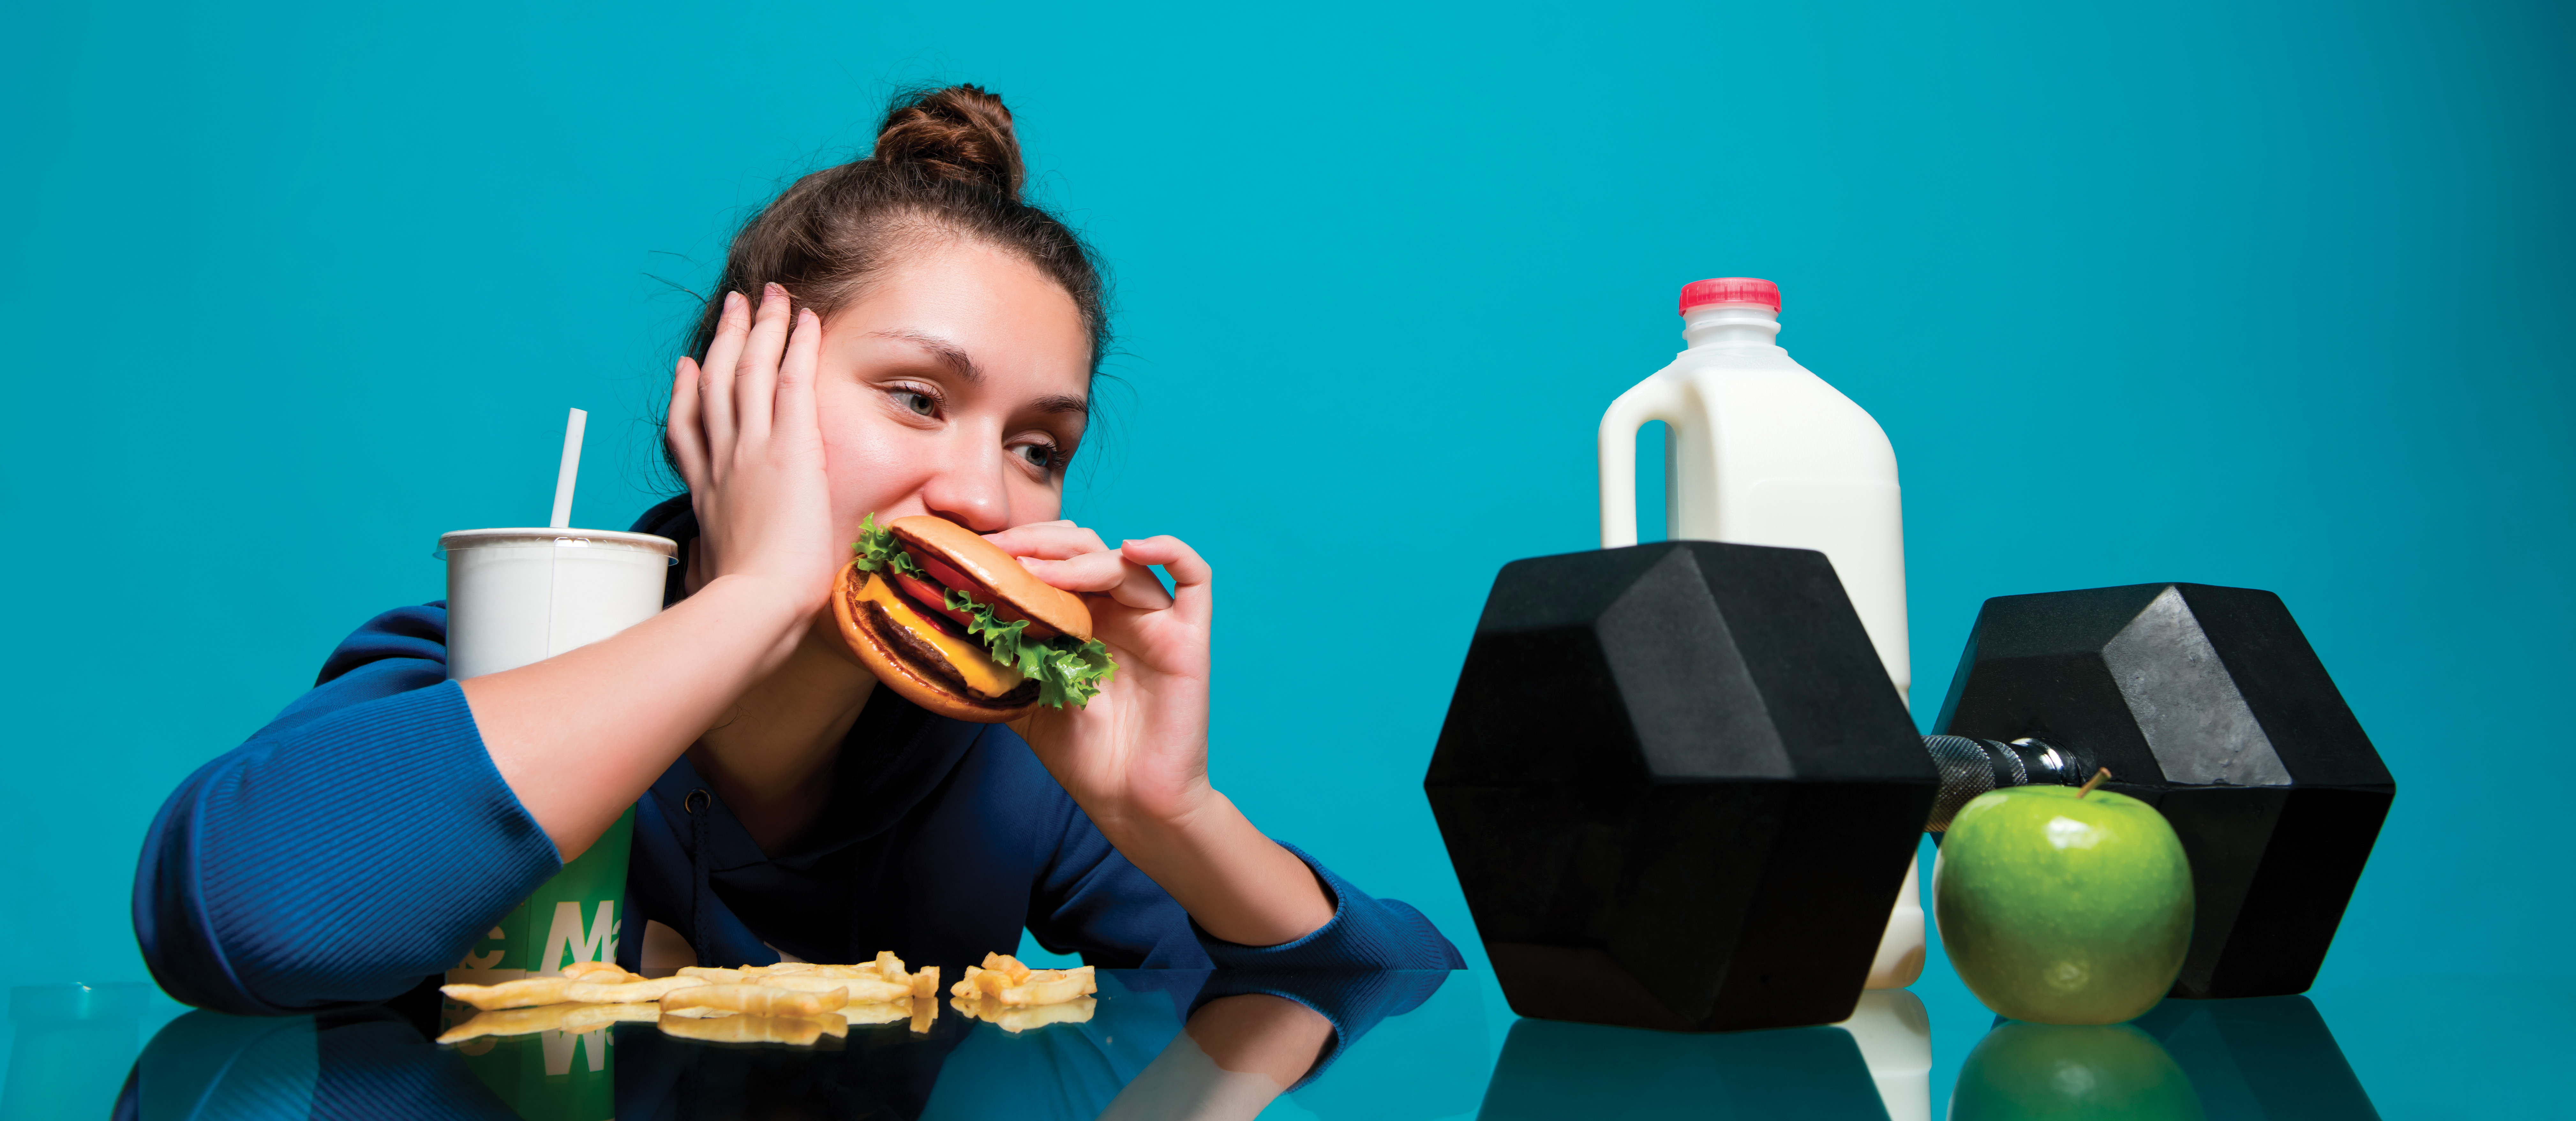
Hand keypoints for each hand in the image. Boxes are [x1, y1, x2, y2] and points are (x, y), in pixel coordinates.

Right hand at [665, 285, 840, 615]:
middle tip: (734, 308)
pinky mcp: (788, 449)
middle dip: (726, 341)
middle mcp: (723, 461)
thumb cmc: (738, 604)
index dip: (687, 392)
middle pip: (717, 384)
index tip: (689, 367)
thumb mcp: (710, 576)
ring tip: (769, 297)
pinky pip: (792, 382)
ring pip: (752, 372)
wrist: (754, 606)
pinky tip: (806, 321)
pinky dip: (797, 347)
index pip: (689, 429)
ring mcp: (752, 450)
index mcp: (706, 492)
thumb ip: (706, 564)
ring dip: (761, 329)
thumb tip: (702, 574)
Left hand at [986, 521, 1211, 829]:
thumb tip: (942, 637)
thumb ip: (996, 667)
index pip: (1053, 560)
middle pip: (1085, 547)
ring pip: (1125, 561)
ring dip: (1077, 558)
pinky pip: (1195, 579)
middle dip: (1038, 543)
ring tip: (1035, 571)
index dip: (1017, 549)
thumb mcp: (1022, 702)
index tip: (974, 555)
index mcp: (1082, 620)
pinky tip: (1133, 547)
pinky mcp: (1188, 638)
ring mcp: (1156, 622)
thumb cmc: (1082, 755)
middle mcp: (1119, 612)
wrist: (1127, 802)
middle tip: (998, 554)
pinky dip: (1168, 550)